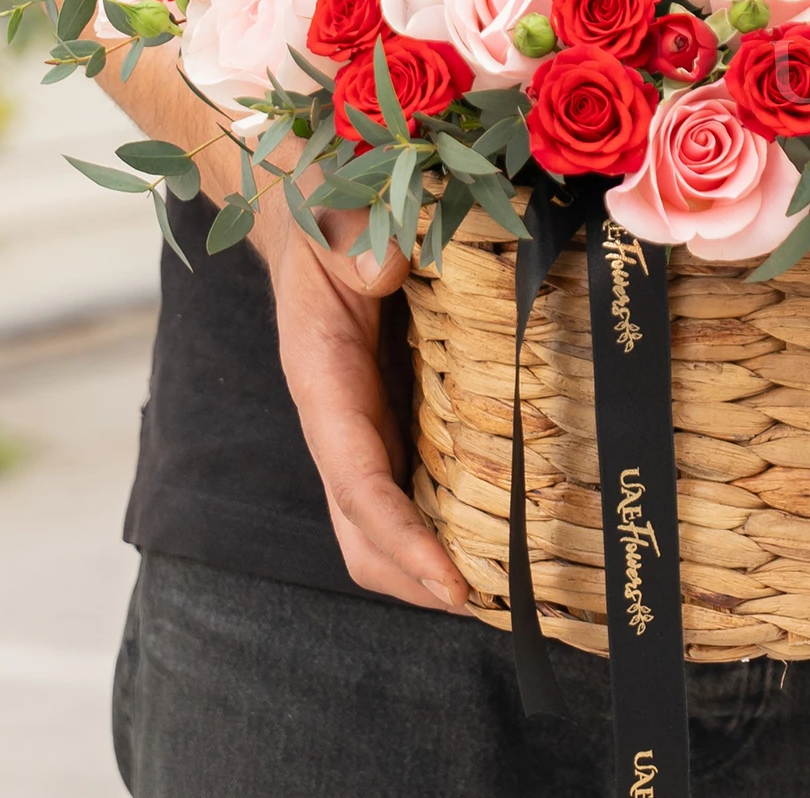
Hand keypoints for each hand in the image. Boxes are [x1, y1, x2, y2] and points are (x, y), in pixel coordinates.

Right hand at [269, 216, 470, 612]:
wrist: (310, 202)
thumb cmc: (323, 210)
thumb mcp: (339, 216)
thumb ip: (359, 242)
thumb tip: (387, 271)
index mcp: (322, 375)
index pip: (355, 479)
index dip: (399, 537)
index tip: (449, 582)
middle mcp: (338, 412)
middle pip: (361, 527)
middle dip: (413, 577)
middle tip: (488, 606)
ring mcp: (363, 416)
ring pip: (381, 515)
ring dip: (429, 559)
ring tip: (500, 588)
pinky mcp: (389, 406)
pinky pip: (409, 478)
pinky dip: (441, 515)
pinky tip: (493, 527)